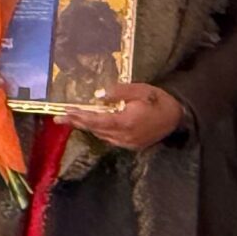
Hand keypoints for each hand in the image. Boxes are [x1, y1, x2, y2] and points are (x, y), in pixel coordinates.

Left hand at [62, 80, 182, 150]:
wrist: (178, 116)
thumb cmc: (159, 100)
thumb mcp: (141, 90)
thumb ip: (119, 92)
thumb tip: (98, 95)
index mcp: (126, 121)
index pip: (96, 121)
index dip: (79, 117)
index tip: (65, 112)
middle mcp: (124, 135)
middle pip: (95, 129)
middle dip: (76, 123)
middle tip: (58, 118)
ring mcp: (127, 143)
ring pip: (101, 135)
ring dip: (86, 127)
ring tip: (72, 119)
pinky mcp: (131, 145)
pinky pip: (110, 138)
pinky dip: (99, 131)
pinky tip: (92, 125)